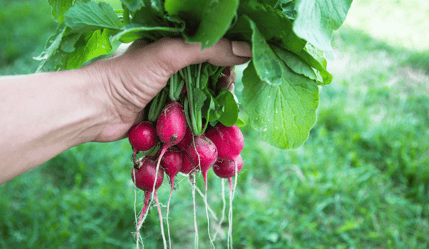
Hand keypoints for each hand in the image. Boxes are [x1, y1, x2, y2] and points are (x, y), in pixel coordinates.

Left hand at [85, 38, 250, 141]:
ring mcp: (169, 96)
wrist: (94, 109)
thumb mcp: (169, 53)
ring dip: (213, 116)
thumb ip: (208, 49)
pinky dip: (200, 130)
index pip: (211, 54)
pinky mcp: (165, 118)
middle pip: (209, 82)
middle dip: (221, 94)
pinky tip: (210, 137)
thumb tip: (246, 50)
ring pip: (201, 105)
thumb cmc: (127, 75)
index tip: (233, 76)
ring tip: (222, 124)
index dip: (226, 64)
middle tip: (227, 104)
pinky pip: (189, 124)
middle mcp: (173, 71)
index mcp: (174, 49)